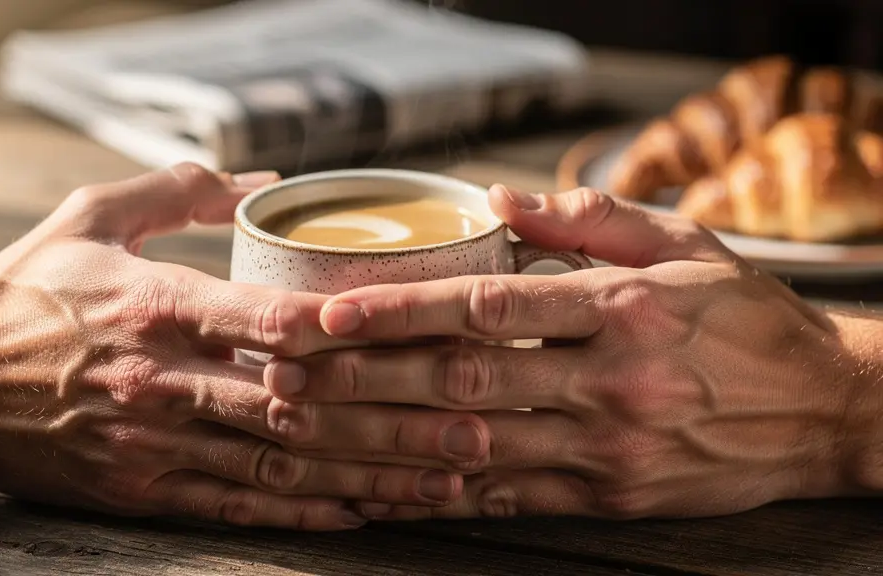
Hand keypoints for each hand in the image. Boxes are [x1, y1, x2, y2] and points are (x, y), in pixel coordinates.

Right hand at [0, 164, 488, 529]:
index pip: (270, 319)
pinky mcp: (147, 489)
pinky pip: (242, 507)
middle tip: (478, 419)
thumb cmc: (23, 293)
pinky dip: (310, 512)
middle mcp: (166, 379)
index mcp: (157, 305)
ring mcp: (158, 443)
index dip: (353, 332)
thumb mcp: (89, 218)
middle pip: (302, 403)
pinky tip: (369, 513)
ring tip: (450, 477)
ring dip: (376, 472)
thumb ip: (177, 192)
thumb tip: (256, 179)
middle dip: (397, 415)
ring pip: (286, 464)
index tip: (427, 334)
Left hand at [265, 185, 880, 520]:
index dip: (400, 310)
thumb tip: (501, 196)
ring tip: (312, 431)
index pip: (488, 306)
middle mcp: (611, 379)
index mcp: (623, 307)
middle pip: (463, 379)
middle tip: (289, 373)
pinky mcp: (611, 497)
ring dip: (383, 439)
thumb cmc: (747, 316)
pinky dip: (441, 495)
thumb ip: (590, 218)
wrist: (826, 408)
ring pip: (474, 447)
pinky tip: (384, 488)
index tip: (329, 311)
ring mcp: (610, 447)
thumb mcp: (684, 243)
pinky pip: (510, 499)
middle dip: (365, 377)